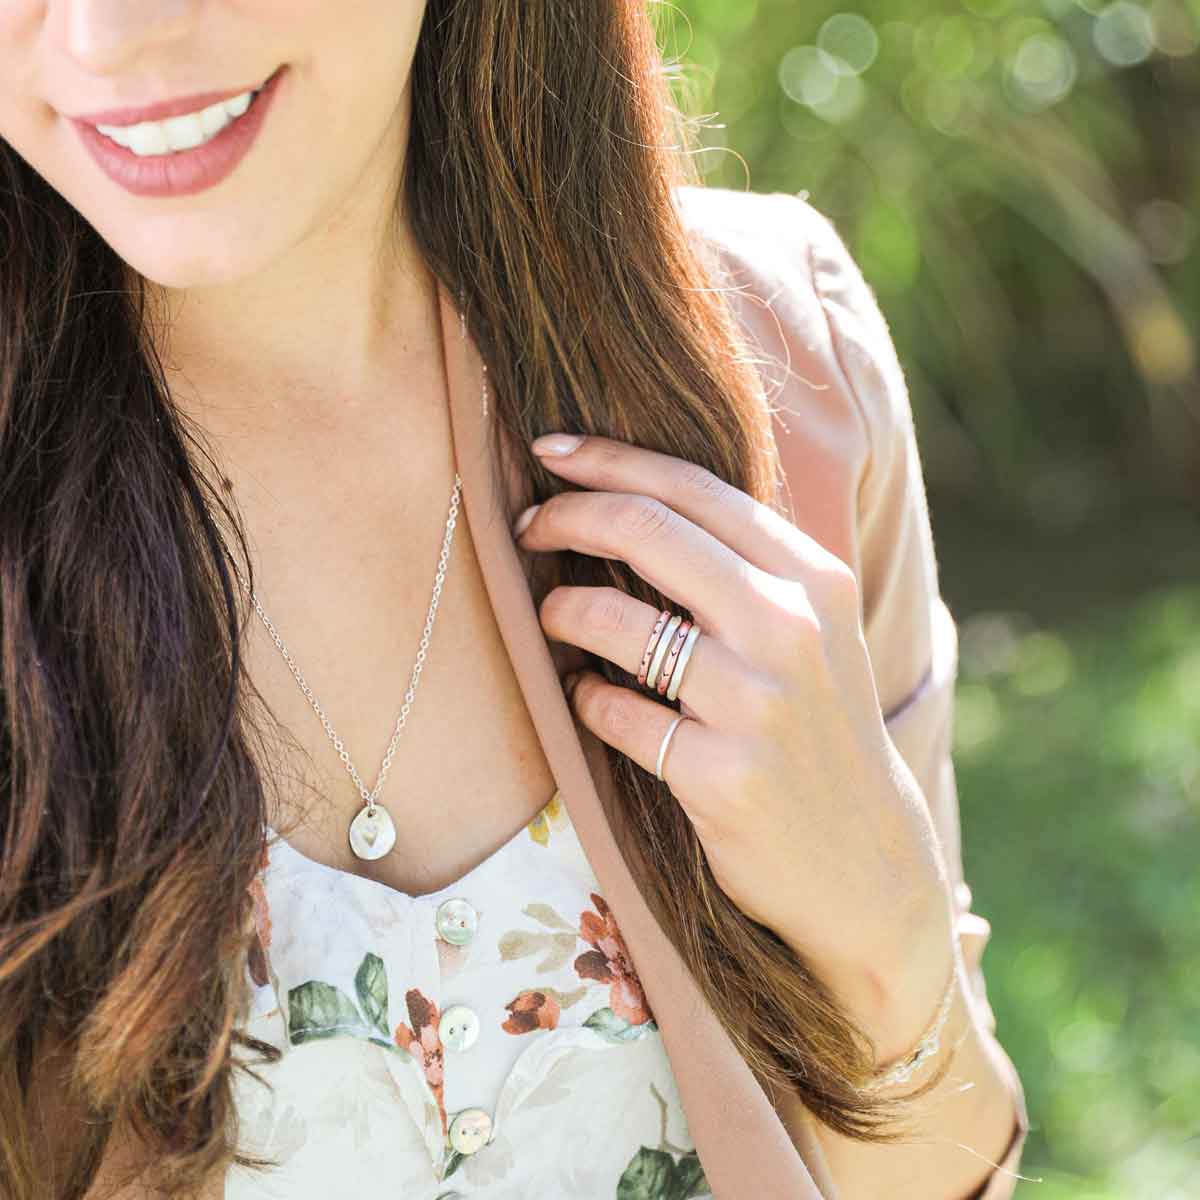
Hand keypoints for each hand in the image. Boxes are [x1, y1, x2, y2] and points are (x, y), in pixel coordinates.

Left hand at [513, 431, 948, 998]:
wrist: (863, 862)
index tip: (549, 452)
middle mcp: (791, 629)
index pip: (694, 489)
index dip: (609, 461)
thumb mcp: (809, 634)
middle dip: (568, 516)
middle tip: (527, 527)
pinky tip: (587, 697)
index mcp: (813, 579)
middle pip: (649, 532)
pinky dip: (586, 699)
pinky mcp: (723, 775)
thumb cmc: (818, 730)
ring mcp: (758, 704)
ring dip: (563, 612)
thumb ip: (743, 570)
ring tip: (551, 617)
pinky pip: (616, 714)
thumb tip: (630, 504)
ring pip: (619, 624)